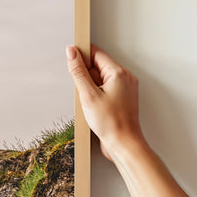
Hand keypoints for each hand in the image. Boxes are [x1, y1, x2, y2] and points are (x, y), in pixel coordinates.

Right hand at [66, 43, 143, 161]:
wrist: (123, 144)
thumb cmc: (111, 123)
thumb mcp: (88, 95)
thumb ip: (78, 72)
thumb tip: (72, 52)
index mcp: (119, 73)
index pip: (97, 53)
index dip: (82, 55)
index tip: (71, 59)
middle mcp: (125, 78)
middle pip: (99, 66)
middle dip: (86, 76)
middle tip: (83, 92)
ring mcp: (125, 88)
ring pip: (101, 79)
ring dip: (90, 87)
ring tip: (90, 103)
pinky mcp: (122, 98)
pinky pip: (105, 89)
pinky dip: (96, 95)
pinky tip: (94, 107)